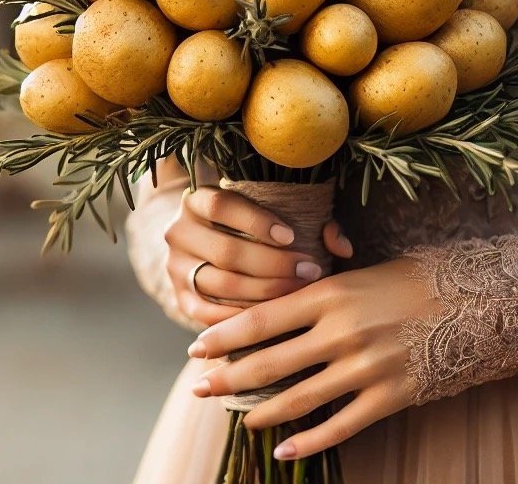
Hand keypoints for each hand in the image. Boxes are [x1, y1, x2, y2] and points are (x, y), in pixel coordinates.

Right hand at [165, 186, 352, 326]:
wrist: (207, 245)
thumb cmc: (257, 226)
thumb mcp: (277, 212)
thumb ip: (315, 223)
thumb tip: (342, 247)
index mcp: (198, 200)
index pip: (223, 206)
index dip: (257, 222)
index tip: (292, 236)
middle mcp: (178, 231)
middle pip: (226, 251)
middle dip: (273, 265)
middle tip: (310, 271)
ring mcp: (175, 267)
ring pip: (220, 284)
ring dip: (264, 293)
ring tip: (299, 294)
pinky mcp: (179, 298)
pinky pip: (210, 314)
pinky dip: (242, 317)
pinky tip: (273, 316)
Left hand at [185, 258, 439, 460]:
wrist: (473, 301)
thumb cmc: (411, 280)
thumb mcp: (359, 273)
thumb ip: (317, 295)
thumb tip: (271, 313)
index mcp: (330, 293)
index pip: (261, 319)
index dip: (224, 336)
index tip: (196, 347)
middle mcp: (342, 331)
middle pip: (269, 362)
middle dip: (228, 378)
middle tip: (199, 389)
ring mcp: (365, 367)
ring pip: (298, 398)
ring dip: (261, 412)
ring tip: (240, 419)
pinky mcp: (388, 396)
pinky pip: (339, 426)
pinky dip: (308, 442)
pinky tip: (285, 450)